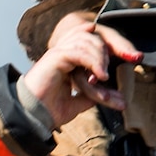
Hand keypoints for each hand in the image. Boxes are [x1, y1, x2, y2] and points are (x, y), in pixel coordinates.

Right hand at [20, 13, 142, 126]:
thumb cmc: (49, 111)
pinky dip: (93, 61)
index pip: (89, 43)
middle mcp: (62, 53)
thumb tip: (107, 95)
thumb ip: (90, 96)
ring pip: (85, 41)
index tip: (121, 61)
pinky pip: (78, 51)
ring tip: (106, 76)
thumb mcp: (76, 103)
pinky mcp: (55, 57)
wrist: (34, 118)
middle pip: (90, 37)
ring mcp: (58, 53)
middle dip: (105, 51)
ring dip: (100, 57)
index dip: (105, 49)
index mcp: (67, 61)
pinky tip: (101, 76)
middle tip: (111, 73)